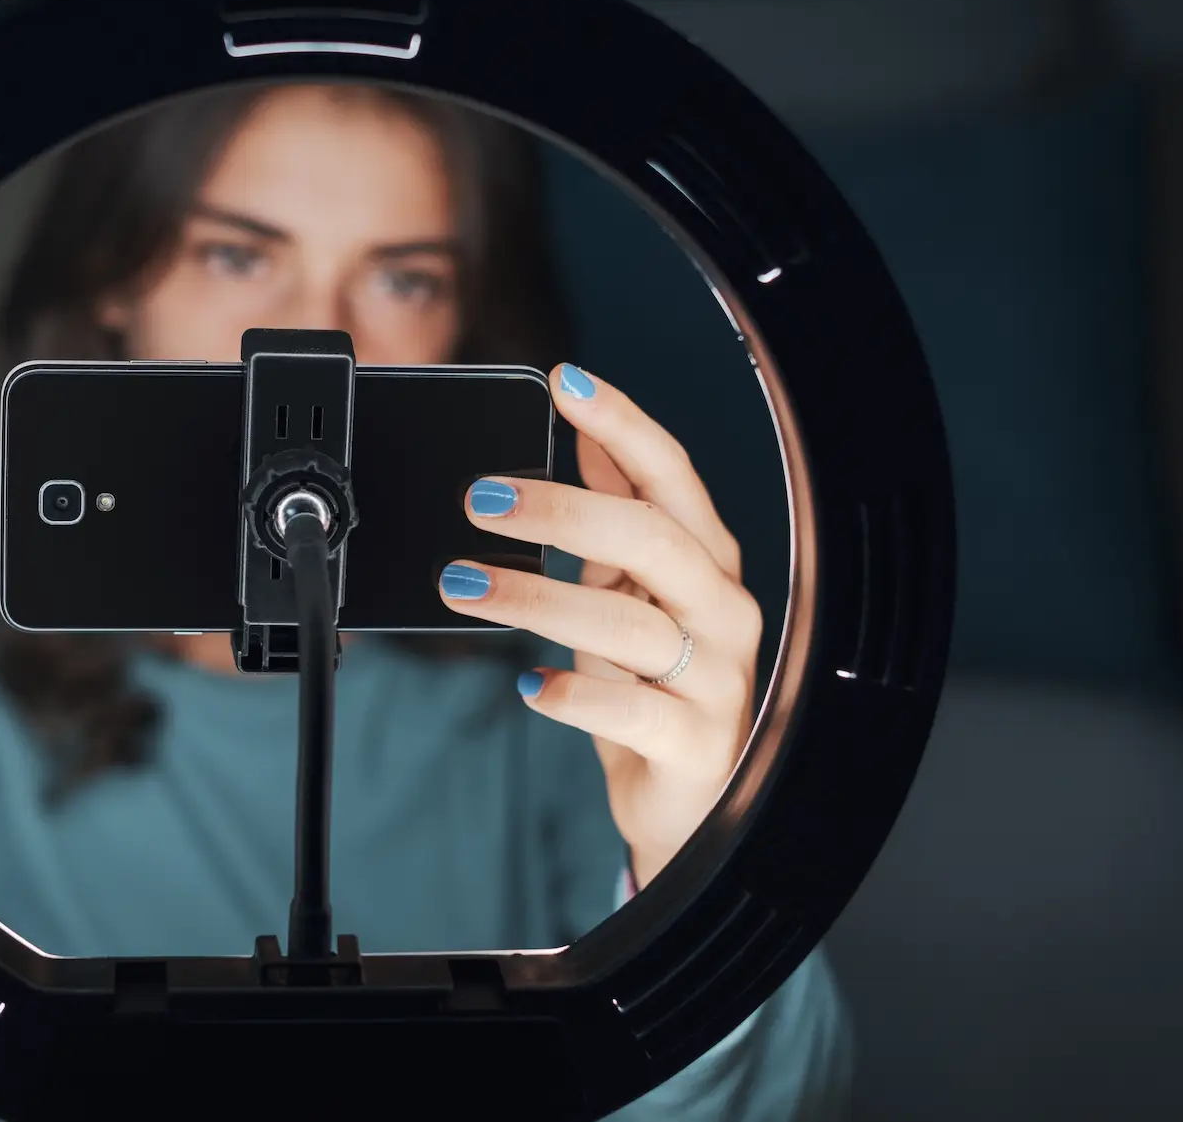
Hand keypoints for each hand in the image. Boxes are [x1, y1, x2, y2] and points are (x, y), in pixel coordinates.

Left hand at [438, 362, 760, 891]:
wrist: (695, 803)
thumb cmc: (661, 686)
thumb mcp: (635, 592)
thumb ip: (617, 512)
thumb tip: (590, 428)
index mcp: (707, 562)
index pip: (671, 476)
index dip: (622, 422)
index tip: (564, 380)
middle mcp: (721, 611)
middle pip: (651, 538)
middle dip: (562, 509)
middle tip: (479, 496)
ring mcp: (714, 679)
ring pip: (629, 624)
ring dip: (536, 599)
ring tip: (461, 583)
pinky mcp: (692, 745)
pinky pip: (631, 712)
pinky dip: (575, 694)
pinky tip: (528, 684)